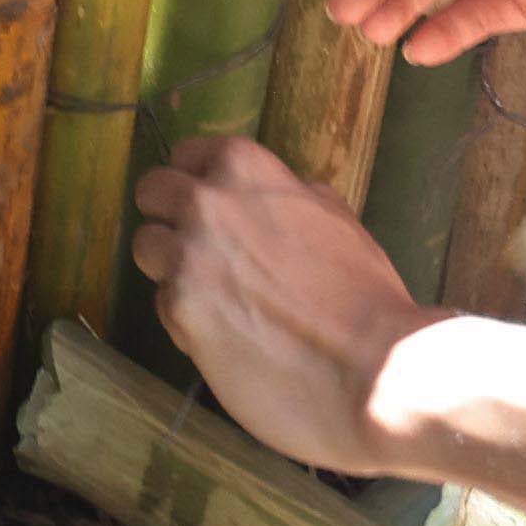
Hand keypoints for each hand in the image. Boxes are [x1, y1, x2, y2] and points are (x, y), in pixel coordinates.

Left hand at [134, 131, 525, 517]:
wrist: (377, 370)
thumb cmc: (367, 295)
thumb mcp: (335, 218)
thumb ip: (290, 197)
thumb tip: (277, 193)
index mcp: (246, 168)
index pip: (188, 155)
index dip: (196, 182)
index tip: (207, 206)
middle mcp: (206, 203)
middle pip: (151, 194)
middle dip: (170, 219)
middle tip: (199, 253)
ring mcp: (188, 257)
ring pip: (148, 250)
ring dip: (172, 271)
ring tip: (215, 301)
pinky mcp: (180, 312)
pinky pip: (164, 305)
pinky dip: (186, 320)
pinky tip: (228, 339)